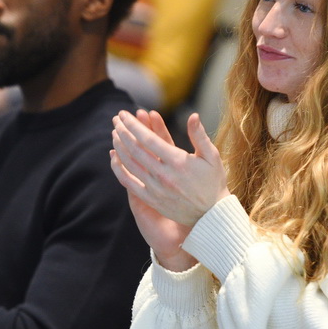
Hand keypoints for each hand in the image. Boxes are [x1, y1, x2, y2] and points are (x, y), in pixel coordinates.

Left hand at [109, 110, 225, 272]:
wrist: (211, 214)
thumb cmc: (213, 182)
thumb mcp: (212, 157)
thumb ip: (199, 136)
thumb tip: (193, 115)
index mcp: (178, 161)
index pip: (148, 139)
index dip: (133, 125)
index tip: (124, 114)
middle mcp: (164, 175)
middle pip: (135, 149)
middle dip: (122, 131)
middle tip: (116, 119)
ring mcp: (155, 188)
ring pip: (129, 164)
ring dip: (119, 146)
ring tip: (114, 133)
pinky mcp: (151, 199)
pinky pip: (129, 182)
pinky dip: (118, 169)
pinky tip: (114, 157)